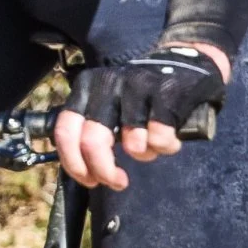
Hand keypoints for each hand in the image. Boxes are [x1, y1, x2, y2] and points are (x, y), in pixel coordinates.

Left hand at [53, 44, 227, 190]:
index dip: (73, 162)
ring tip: (151, 142)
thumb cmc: (138, 98)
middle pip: (93, 141)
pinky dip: (166, 146)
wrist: (183, 66)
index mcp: (86, 87)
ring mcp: (135, 85)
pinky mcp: (165, 91)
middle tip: (117, 181)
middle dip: (105, 171)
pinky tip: (170, 135)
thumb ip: (88, 129)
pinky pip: (160, 138)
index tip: (89, 180)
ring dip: (145, 154)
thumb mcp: (106, 105)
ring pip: (133, 144)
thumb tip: (77, 168)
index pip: (64, 128)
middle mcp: (106, 83)